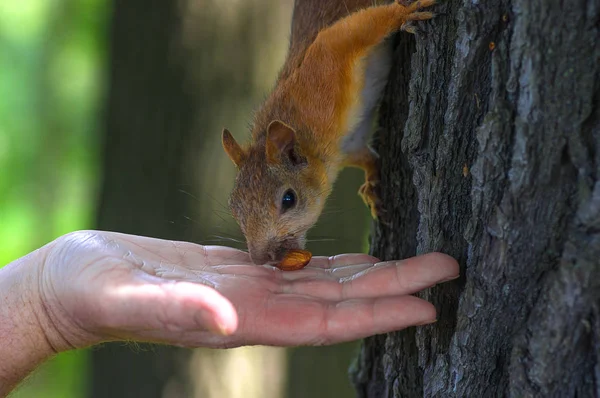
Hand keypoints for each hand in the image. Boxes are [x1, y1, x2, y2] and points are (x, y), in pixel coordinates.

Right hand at [35, 230, 457, 349]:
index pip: (326, 321)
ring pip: (326, 282)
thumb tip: (225, 319)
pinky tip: (354, 256)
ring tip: (417, 261)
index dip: (378, 314)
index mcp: (241, 318)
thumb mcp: (124, 298)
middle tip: (449, 268)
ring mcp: (249, 289)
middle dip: (395, 286)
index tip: (428, 305)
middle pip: (340, 300)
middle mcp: (256, 308)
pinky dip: (334, 261)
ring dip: (373, 273)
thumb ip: (174, 310)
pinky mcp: (236, 270)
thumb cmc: (91, 292)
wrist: (74, 284)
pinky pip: (298, 266)